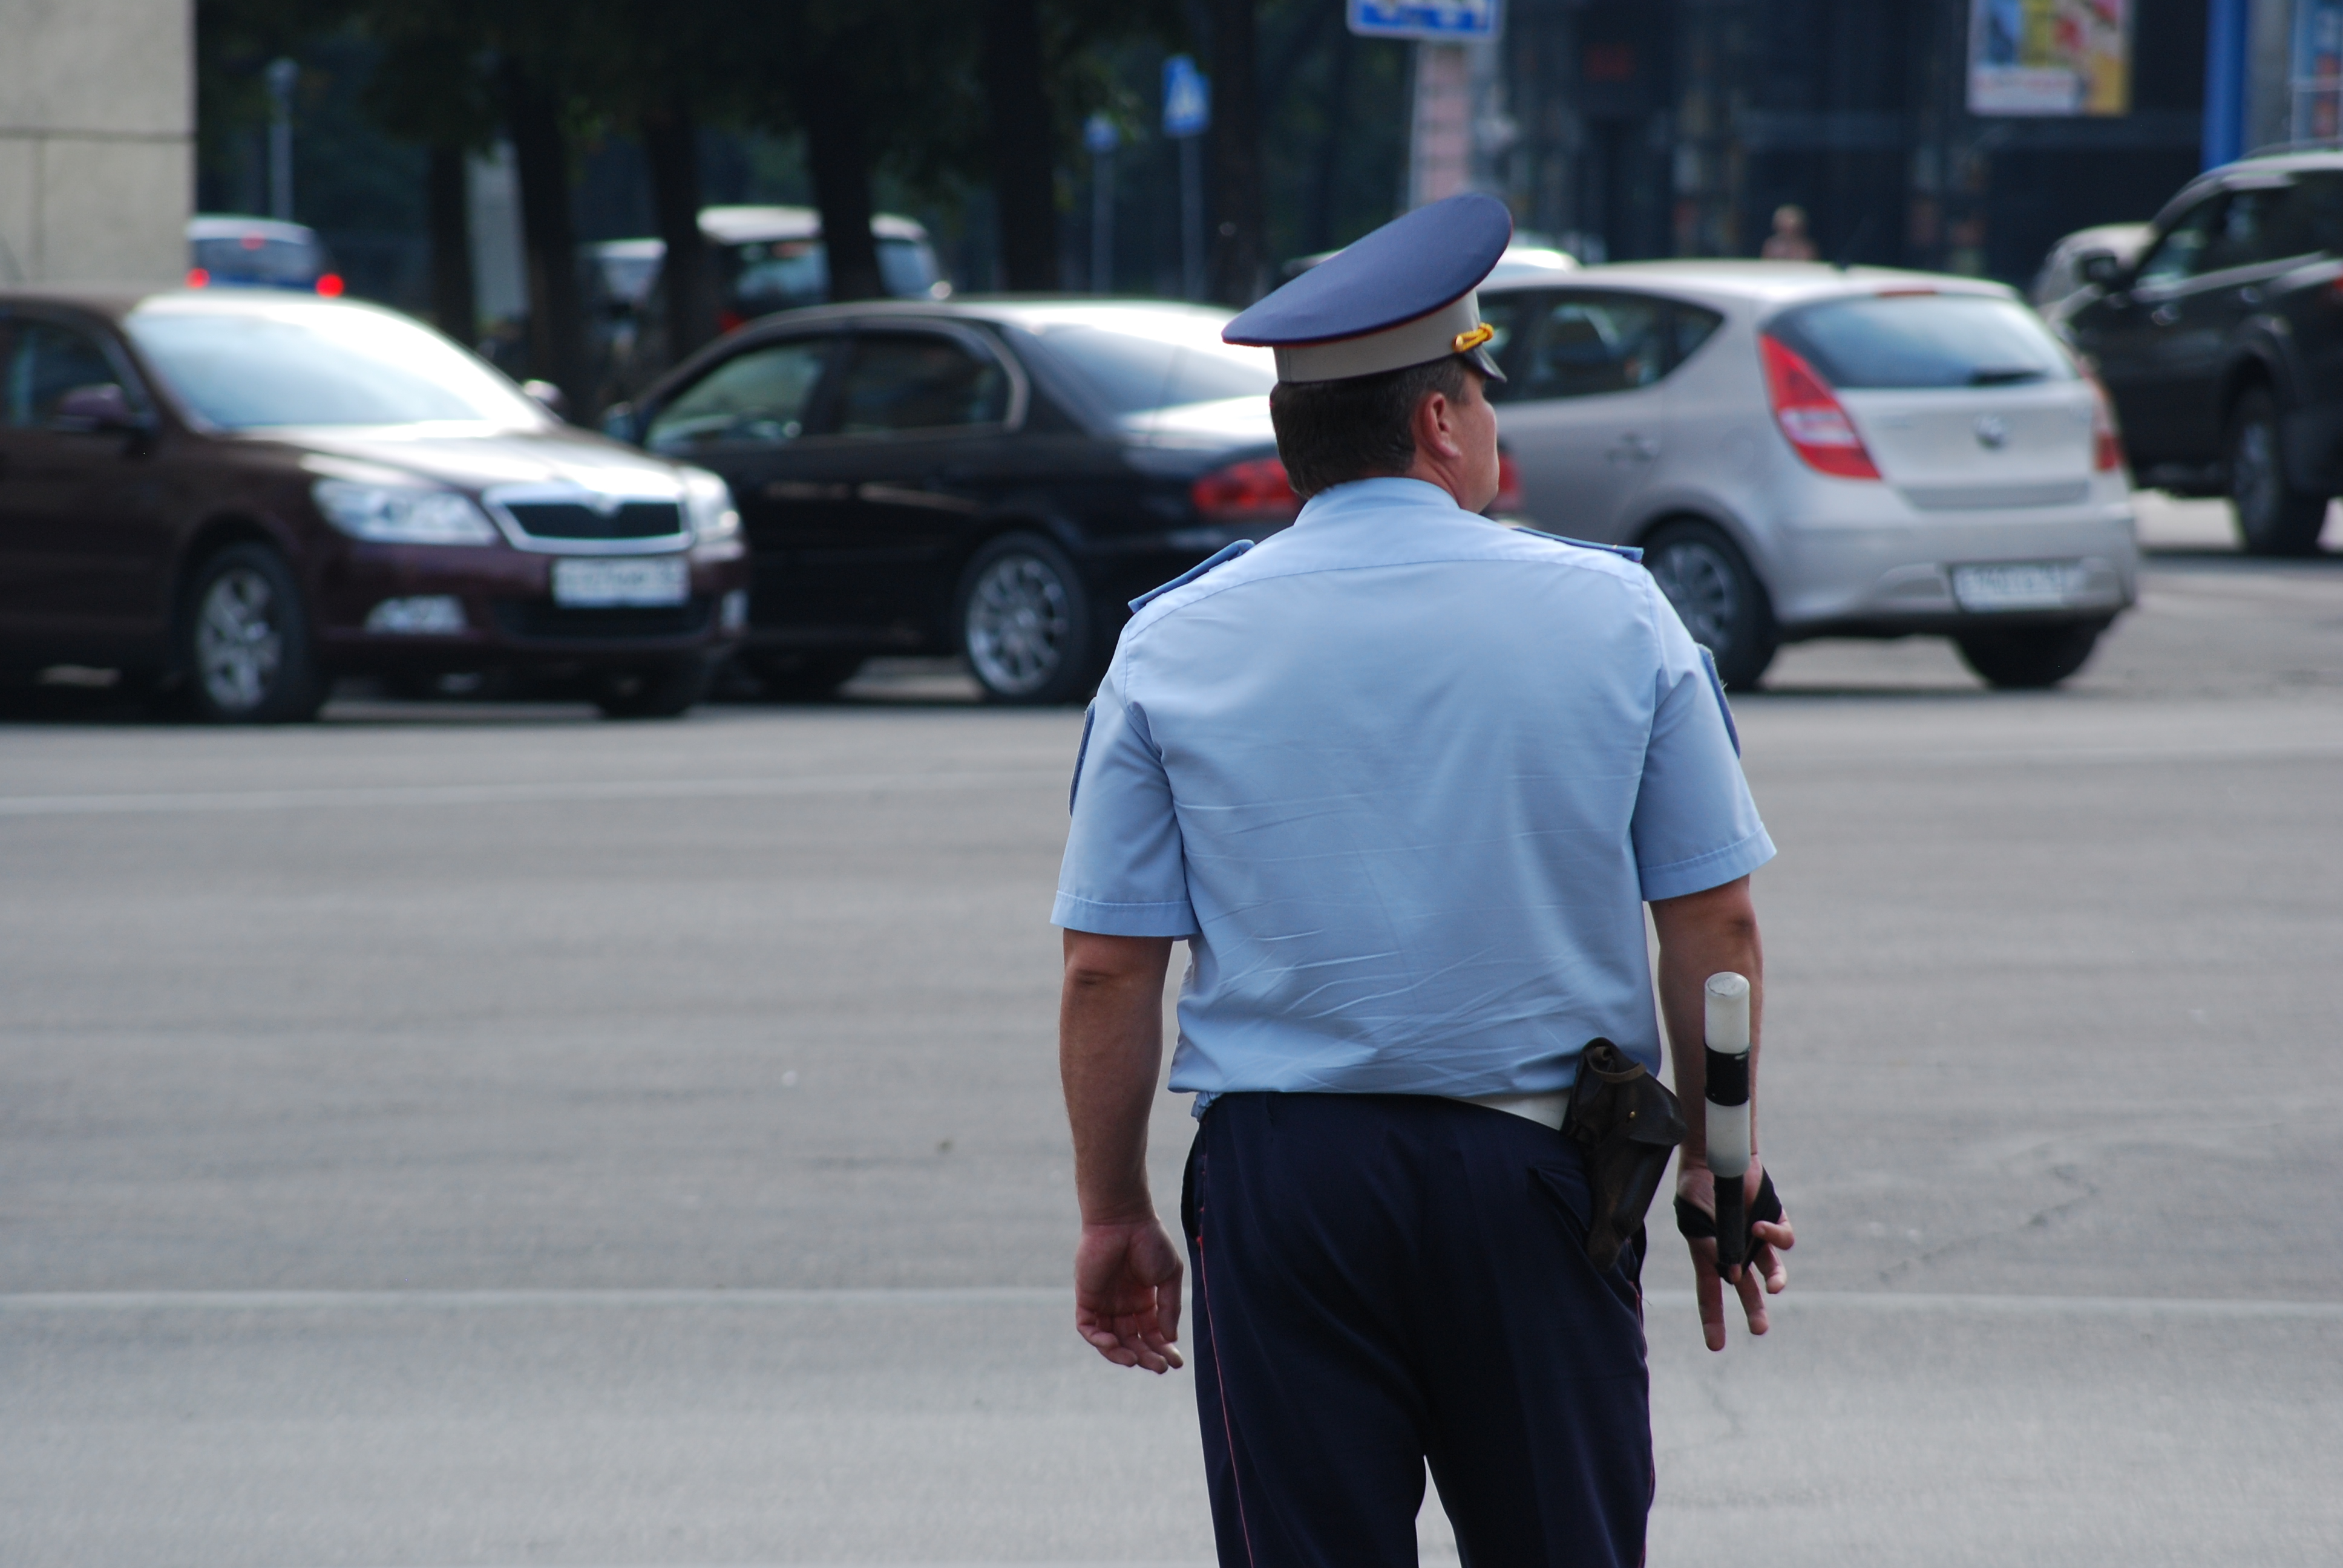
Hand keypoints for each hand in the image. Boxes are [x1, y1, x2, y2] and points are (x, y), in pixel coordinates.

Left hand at [1074, 1217, 1184, 1372]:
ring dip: (1122, 1354)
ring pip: (1110, 1340)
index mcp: (1144, 1300)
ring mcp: (1104, 1303)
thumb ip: (1169, 1307)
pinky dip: (1098, 1340)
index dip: (1164, 1349)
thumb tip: (1170, 1339)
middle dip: (1147, 1356)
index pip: (1152, 1334)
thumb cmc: (1149, 1240)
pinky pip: (1088, 1328)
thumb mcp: (1168, 1276)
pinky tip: (1113, 1344)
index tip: (1177, 1362)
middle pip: (1133, 1341)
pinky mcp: (1087, 1298)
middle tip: (1160, 1367)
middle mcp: (1123, 1306)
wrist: (1124, 1218)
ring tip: (1136, 1360)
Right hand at [1676, 1160, 1793, 1352]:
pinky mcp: (1774, 1220)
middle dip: (1753, 1312)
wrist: (1717, 1153)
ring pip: (1771, 1270)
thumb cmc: (1696, 1183)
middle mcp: (1735, 1250)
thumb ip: (1711, 1246)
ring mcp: (1755, 1238)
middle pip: (1746, 1289)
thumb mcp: (1694, 1217)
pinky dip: (1774, 1238)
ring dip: (1774, 1281)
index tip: (1716, 1346)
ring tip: (1773, 1288)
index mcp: (1708, 1254)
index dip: (1713, 1321)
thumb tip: (1732, 1275)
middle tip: (1759, 1329)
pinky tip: (1760, 1228)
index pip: (1710, 1294)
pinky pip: (1782, 1239)